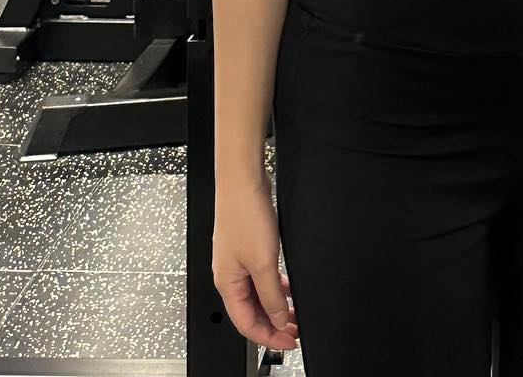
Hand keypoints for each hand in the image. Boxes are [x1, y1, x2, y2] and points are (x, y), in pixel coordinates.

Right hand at [213, 180, 299, 353]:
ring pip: (256, 294)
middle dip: (273, 324)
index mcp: (227, 284)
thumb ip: (271, 294)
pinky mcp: (247, 247)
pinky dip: (274, 286)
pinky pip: (260, 277)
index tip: (289, 342)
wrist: (242, 180)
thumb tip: (277, 319)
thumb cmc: (245, 214)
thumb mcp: (263, 262)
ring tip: (295, 312)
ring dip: (276, 305)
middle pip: (251, 311)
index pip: (246, 324)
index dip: (268, 337)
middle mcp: (230, 275)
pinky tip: (287, 287)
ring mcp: (238, 261)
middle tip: (295, 330)